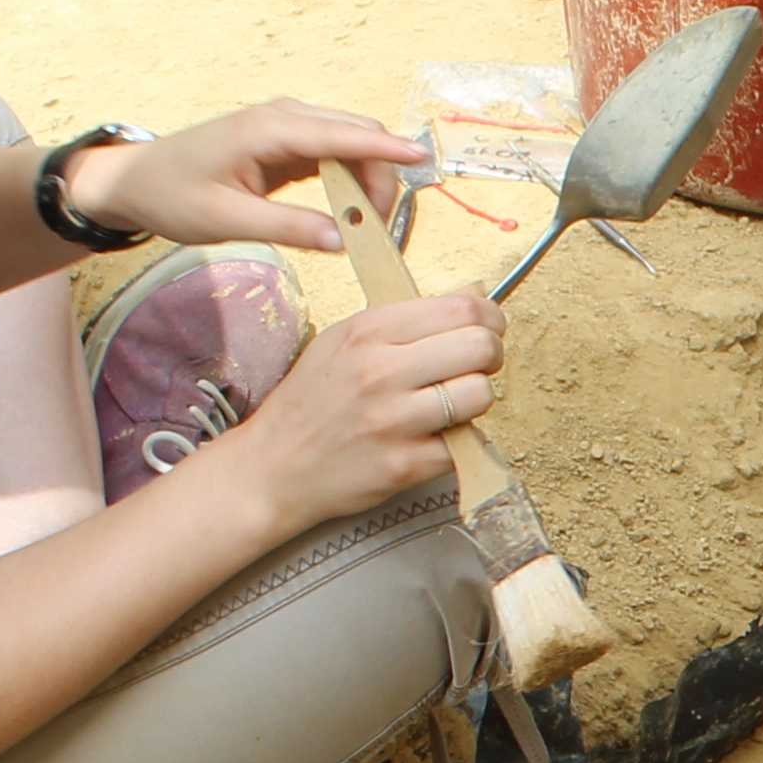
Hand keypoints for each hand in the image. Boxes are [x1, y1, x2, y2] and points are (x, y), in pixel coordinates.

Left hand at [67, 102, 434, 255]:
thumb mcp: (226, 220)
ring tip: (369, 229)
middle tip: (381, 233)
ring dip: (368, 181)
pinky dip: (351, 181)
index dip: (384, 148)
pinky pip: (335, 155)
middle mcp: (283, 117)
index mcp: (266, 130)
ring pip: (350, 144)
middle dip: (381, 178)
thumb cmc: (173, 196)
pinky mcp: (287, 142)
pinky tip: (351, 214)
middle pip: (356, 136)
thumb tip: (343, 240)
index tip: (421, 160)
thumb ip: (288, 227)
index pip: (340, 135)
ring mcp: (287, 126)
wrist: (138, 180)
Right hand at [219, 291, 504, 533]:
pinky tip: (433, 439)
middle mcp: (380, 370)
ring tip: (452, 406)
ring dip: (476, 402)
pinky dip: (458, 444)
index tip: (488, 330)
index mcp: (368, 330)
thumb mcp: (345, 341)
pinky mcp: (403, 465)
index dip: (489, 319)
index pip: (462, 308)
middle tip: (475, 368)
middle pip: (479, 347)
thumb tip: (476, 294)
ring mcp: (392, 419)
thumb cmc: (313, 402)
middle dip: (490, 357)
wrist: (273, 468)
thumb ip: (410, 317)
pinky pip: (464, 445)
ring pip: (480, 395)